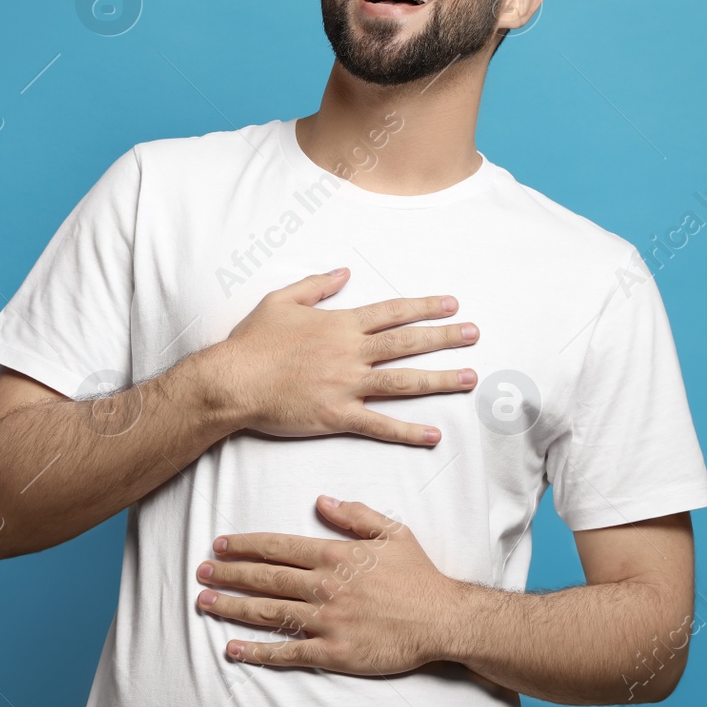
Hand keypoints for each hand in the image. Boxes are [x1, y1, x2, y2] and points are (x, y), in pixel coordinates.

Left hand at [194, 495, 462, 674]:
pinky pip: (288, 652)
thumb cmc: (419, 576)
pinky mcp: (333, 651)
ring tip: (205, 603)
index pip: (279, 548)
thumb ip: (355, 515)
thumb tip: (322, 501)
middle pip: (265, 578)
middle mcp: (325, 586)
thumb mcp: (392, 532)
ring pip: (269, 613)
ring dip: (233, 608)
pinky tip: (234, 648)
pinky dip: (258, 651)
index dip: (245, 546)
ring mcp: (327, 621)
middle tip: (201, 573)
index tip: (221, 545)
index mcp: (335, 555)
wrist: (442, 619)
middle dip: (229, 575)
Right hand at [205, 268, 479, 446]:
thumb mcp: (280, 300)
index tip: (451, 303)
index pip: (392, 312)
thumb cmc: (252, 342)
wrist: (232, 381)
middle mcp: (350, 353)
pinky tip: (434, 434)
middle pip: (407, 343)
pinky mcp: (337, 416)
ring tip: (470, 377)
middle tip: (475, 334)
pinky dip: (408, 431)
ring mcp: (346, 385)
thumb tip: (345, 272)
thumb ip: (317, 285)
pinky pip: (380, 425)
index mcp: (340, 325)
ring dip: (439, 380)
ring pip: (403, 382)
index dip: (424, 307)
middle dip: (445, 337)